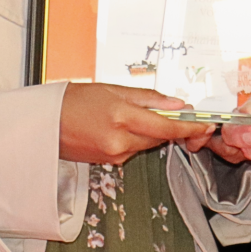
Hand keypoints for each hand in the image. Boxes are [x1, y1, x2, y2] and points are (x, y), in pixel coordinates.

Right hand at [59, 83, 212, 165]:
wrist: (45, 123)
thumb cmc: (74, 101)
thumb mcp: (113, 89)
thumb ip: (148, 98)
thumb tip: (176, 104)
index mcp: (121, 116)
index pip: (166, 127)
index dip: (189, 128)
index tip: (205, 125)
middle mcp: (119, 140)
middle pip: (159, 137)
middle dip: (172, 127)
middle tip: (180, 113)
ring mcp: (114, 154)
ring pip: (147, 143)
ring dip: (152, 131)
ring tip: (136, 114)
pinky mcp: (110, 162)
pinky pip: (133, 149)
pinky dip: (136, 138)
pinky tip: (124, 126)